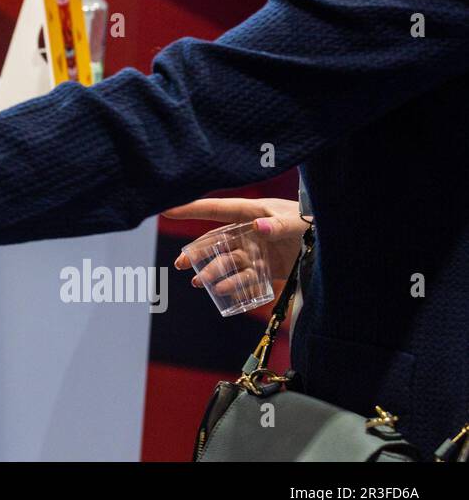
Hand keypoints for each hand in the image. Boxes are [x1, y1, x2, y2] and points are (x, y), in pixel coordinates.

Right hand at [166, 197, 307, 290]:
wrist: (332, 245)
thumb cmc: (312, 223)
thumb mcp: (297, 222)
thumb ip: (280, 225)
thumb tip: (259, 227)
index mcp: (251, 213)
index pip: (216, 209)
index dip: (191, 209)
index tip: (167, 209)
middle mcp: (248, 231)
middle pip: (215, 240)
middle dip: (196, 252)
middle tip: (180, 264)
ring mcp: (255, 250)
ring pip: (226, 261)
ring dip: (212, 272)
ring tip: (199, 284)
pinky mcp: (265, 267)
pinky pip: (243, 276)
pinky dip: (232, 283)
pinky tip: (222, 291)